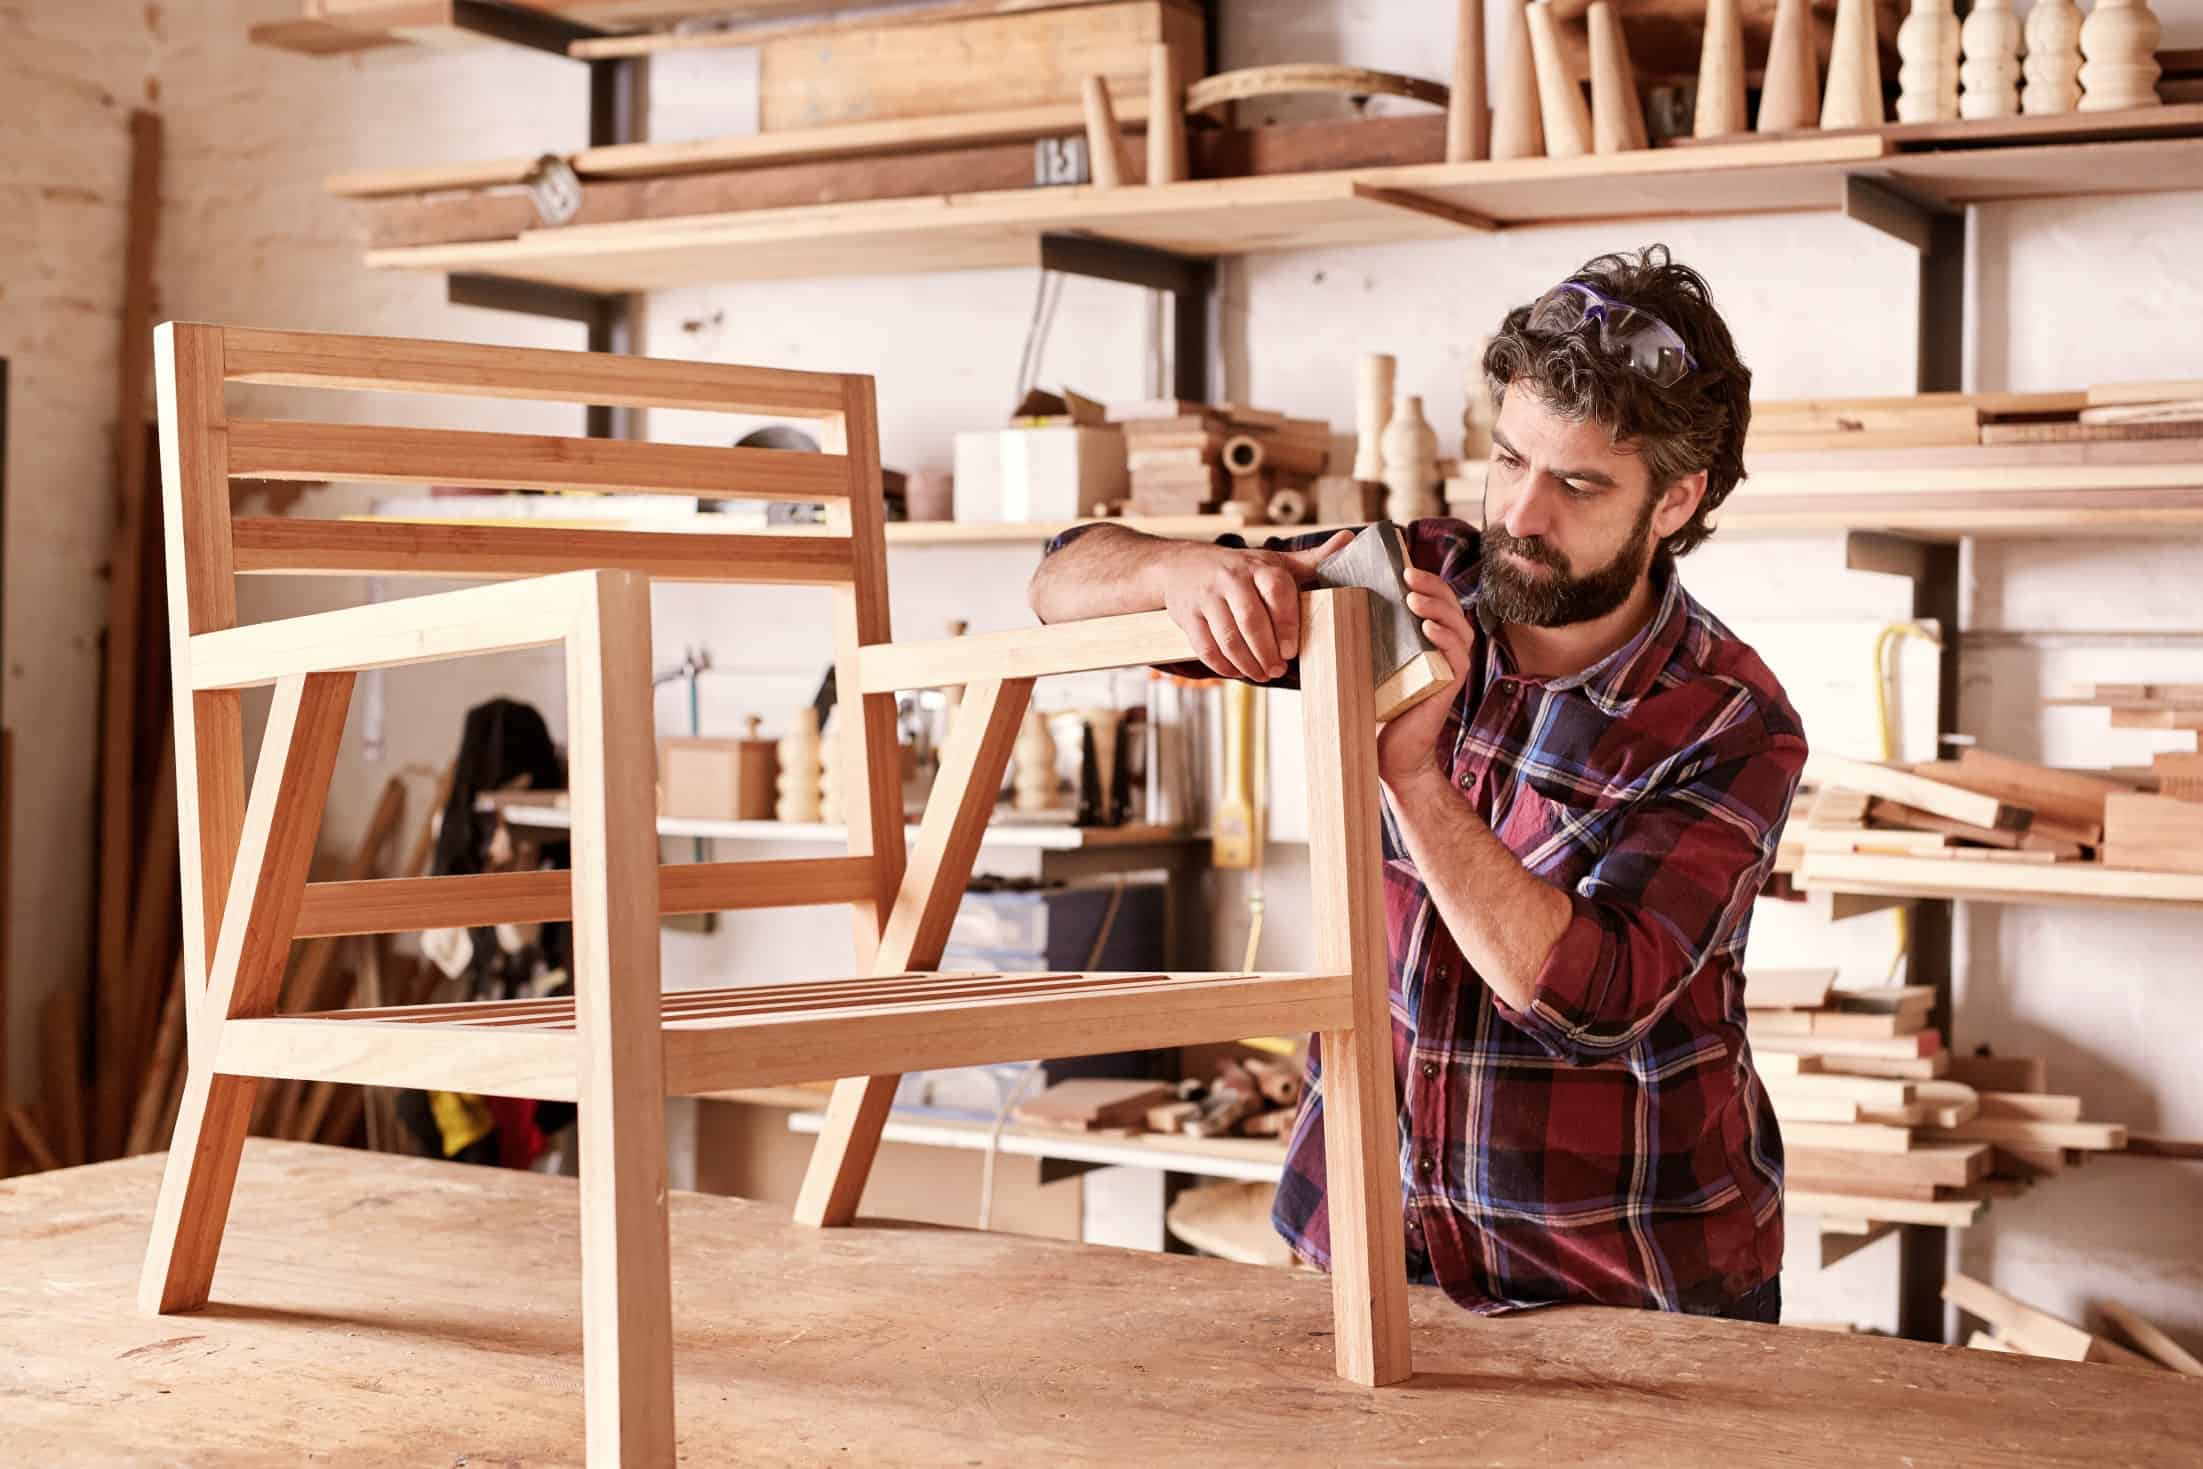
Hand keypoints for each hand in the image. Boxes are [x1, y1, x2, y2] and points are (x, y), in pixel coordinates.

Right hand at [1160, 530, 1353, 680]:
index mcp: (1258, 566)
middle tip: (1278, 670)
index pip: (1276, 592)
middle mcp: (1231, 579)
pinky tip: (1237, 671)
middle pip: (1251, 621)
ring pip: (1228, 638)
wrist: (1182, 564)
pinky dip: (1223, 665)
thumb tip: (1350, 540)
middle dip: (1267, 652)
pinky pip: (1205, 647)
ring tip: (1261, 674)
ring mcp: (1206, 598)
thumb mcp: (1274, 561)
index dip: (1286, 623)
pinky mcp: (1187, 616)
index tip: (1292, 650)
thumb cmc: (1239, 568)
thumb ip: (1312, 560)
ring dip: (1247, 663)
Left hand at [1377, 565, 1473, 788]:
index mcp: (1429, 641)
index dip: (1428, 581)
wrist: (1387, 755)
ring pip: (1459, 628)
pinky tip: (1428, 629)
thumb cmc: (1378, 707)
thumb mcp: (1370, 663)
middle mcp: (1445, 651)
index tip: (1403, 567)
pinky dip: (1445, 640)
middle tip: (1407, 575)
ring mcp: (1449, 669)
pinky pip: (1458, 658)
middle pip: (1452, 607)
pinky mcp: (1449, 688)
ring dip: (1438, 608)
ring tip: (1414, 598)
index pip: (1438, 602)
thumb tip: (1332, 606)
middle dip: (1433, 586)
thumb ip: (1366, 637)